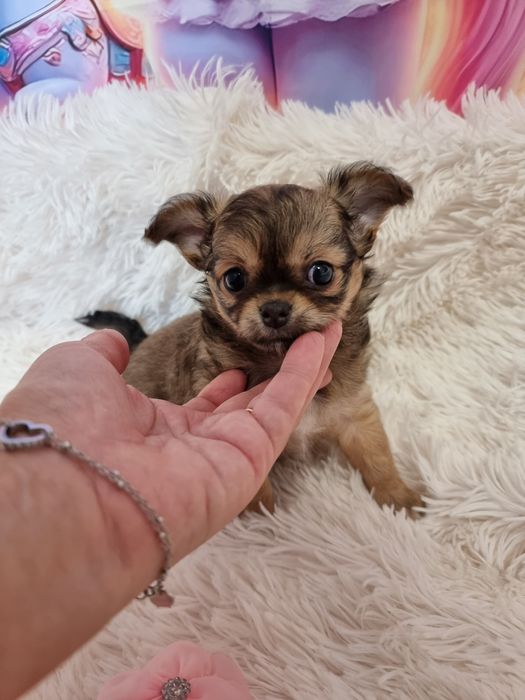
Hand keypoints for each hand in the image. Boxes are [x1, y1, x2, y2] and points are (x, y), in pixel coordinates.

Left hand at [1, 322, 341, 570]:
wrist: (68, 487)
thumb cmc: (64, 424)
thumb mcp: (77, 370)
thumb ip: (102, 354)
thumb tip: (111, 343)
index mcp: (153, 430)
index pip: (203, 406)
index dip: (227, 383)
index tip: (244, 360)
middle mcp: (192, 449)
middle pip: (247, 407)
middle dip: (275, 375)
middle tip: (302, 341)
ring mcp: (223, 459)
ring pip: (274, 406)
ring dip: (302, 367)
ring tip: (324, 331)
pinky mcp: (249, 463)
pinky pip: (283, 410)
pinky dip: (303, 374)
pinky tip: (320, 341)